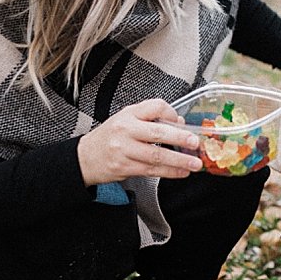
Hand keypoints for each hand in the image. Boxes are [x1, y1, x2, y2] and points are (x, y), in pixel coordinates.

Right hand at [76, 98, 201, 185]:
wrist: (85, 157)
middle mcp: (126, 130)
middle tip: (195, 143)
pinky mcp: (124, 167)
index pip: (155, 107)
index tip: (182, 122)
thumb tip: (179, 122)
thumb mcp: (127, 118)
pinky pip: (151, 170)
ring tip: (194, 164)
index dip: (171, 114)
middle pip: (158, 133)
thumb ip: (151, 118)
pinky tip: (180, 172)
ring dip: (179, 161)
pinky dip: (169, 172)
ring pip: (156, 156)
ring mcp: (124, 150)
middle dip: (180, 138)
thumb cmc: (109, 136)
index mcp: (129, 114)